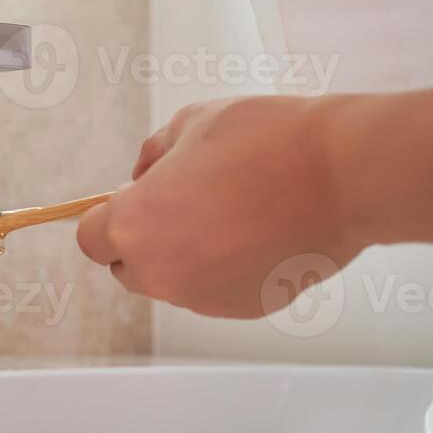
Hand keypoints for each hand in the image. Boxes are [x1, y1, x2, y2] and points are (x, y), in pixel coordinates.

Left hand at [75, 81, 432, 317]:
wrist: (340, 175)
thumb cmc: (266, 142)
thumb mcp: (190, 124)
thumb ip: (153, 156)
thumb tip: (145, 176)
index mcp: (134, 226)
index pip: (91, 238)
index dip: (108, 216)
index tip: (131, 199)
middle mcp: (161, 273)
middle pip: (129, 266)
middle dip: (144, 239)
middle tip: (182, 201)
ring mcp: (203, 297)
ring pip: (174, 280)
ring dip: (186, 255)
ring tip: (230, 211)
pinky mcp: (245, 309)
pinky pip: (216, 290)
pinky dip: (225, 269)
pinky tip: (257, 232)